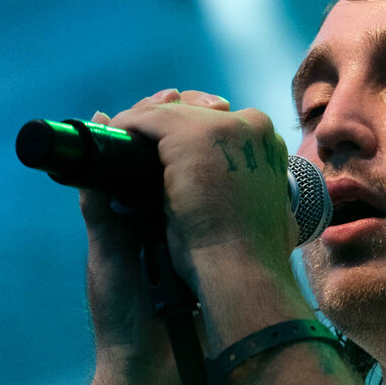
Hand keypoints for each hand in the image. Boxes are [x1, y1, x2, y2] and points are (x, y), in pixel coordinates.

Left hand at [104, 89, 299, 298]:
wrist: (242, 271)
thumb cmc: (253, 256)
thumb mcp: (267, 220)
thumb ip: (262, 202)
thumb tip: (272, 208)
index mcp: (269, 143)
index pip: (222, 123)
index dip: (192, 134)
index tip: (168, 153)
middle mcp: (251, 125)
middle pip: (195, 113)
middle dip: (164, 124)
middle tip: (138, 143)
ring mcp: (220, 126)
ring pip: (169, 113)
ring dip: (141, 125)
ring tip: (121, 143)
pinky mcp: (189, 135)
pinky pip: (147, 119)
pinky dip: (127, 127)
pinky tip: (112, 140)